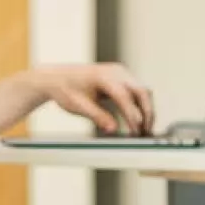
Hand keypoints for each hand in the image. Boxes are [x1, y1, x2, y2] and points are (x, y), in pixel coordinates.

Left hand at [28, 61, 156, 135]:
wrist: (57, 78)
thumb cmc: (65, 89)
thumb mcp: (78, 106)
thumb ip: (97, 117)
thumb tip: (113, 129)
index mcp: (104, 76)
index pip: (124, 96)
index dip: (132, 114)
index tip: (137, 129)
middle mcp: (116, 71)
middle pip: (141, 91)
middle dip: (147, 113)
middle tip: (146, 133)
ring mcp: (121, 72)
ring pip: (142, 91)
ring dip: (146, 110)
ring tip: (145, 130)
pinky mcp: (122, 77)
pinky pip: (137, 91)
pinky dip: (140, 105)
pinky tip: (139, 121)